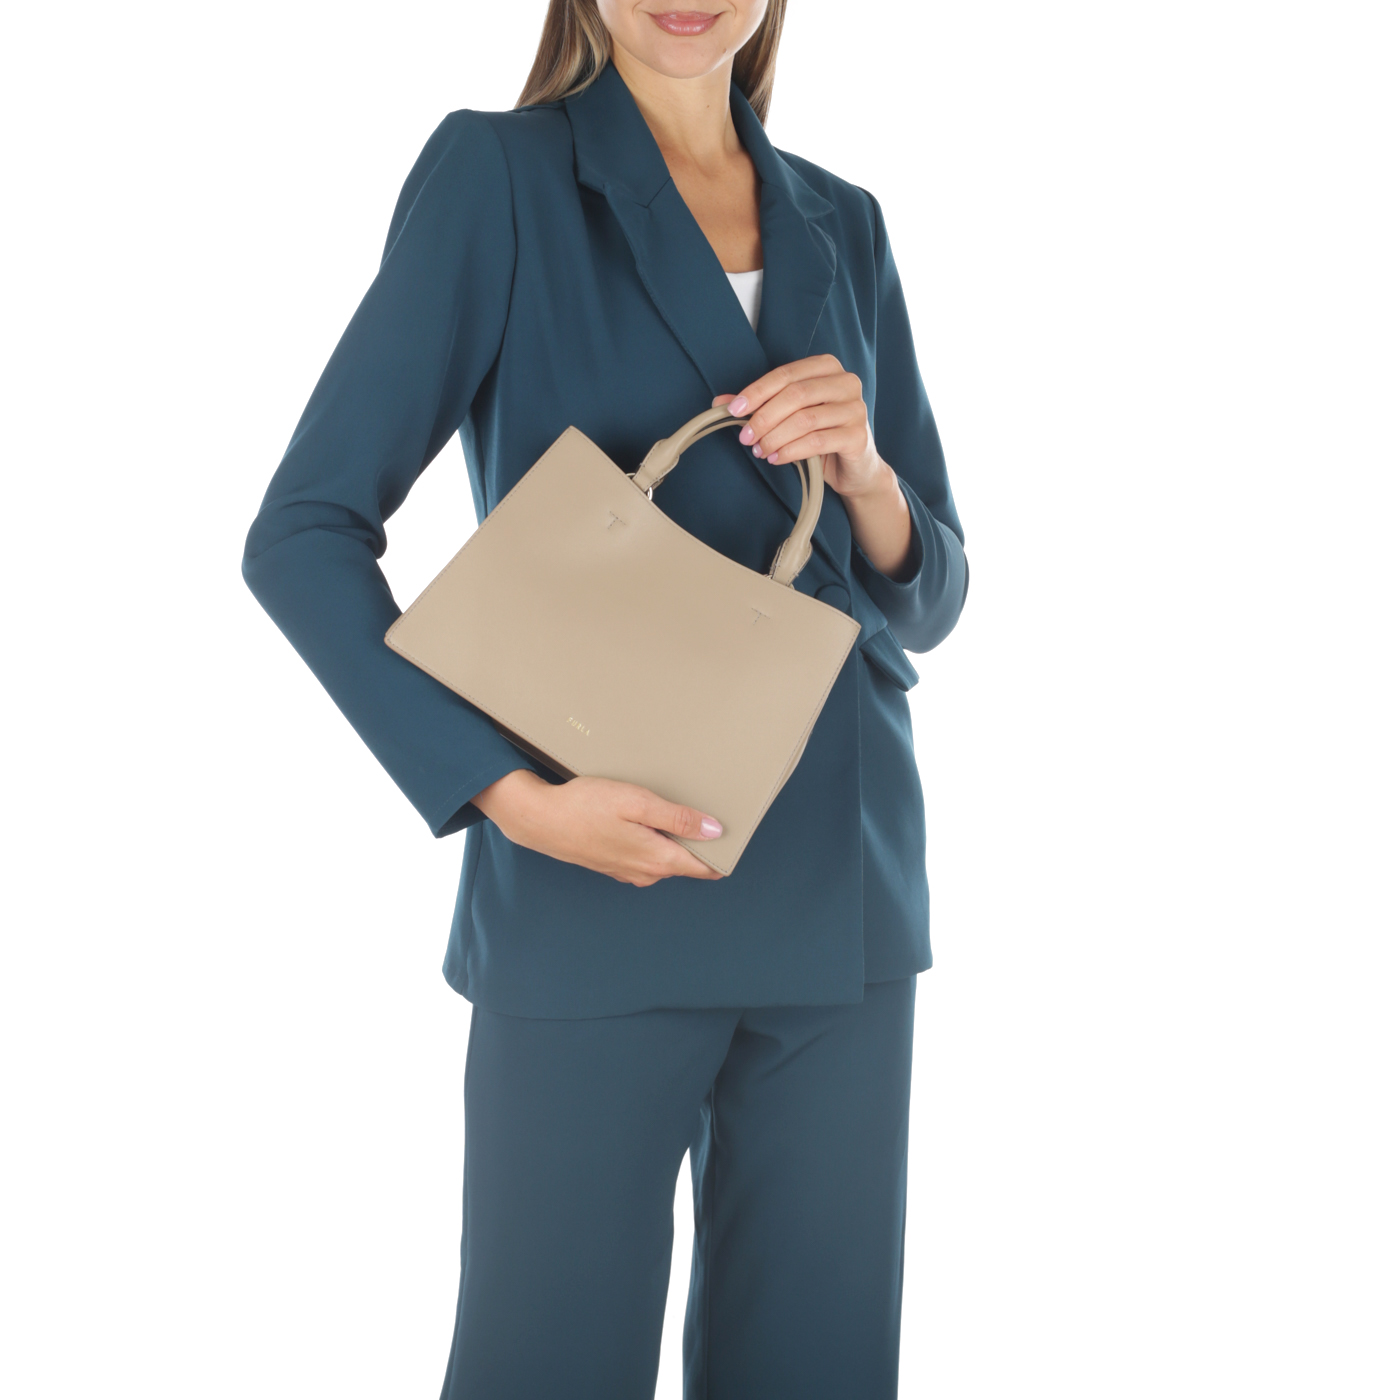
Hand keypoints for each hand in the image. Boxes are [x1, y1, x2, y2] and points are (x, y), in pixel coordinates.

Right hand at [469, 769, 726, 885]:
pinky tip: (644, 822)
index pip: (705, 867)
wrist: (540, 820)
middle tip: (709, 814)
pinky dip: (652, 842)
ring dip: (673, 841)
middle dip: (699, 844)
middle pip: (686, 862)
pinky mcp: (614, 865)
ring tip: (676, 813)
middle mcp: (646, 873)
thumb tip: (714, 831)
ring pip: (664, 859)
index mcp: (658, 860)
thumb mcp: (637, 803)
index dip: (723, 853)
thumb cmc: (585, 807)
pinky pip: (645, 856)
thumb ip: (678, 819)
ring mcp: (628, 872)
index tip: (735, 837)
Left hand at [713, 353, 885, 497]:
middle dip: (764, 417)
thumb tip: (720, 402)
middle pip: (796, 394)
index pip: (786, 374)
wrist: (855, 468)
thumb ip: (759, 406)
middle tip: (745, 437)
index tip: (734, 410)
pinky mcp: (858, 436)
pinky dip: (791, 451)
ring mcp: (855, 409)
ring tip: (760, 450)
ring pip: (805, 419)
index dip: (757, 391)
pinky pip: (818, 441)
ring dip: (775, 437)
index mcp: (827, 368)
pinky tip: (776, 458)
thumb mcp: (789, 417)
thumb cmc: (820, 435)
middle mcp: (846, 382)